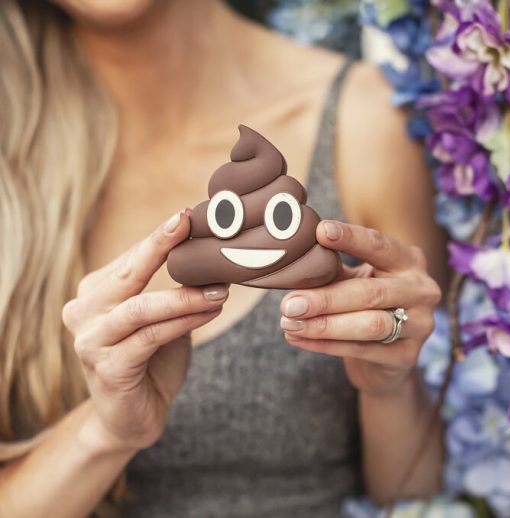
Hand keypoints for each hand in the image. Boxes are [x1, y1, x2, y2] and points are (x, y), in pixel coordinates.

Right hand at [62, 211, 228, 451]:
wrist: (131, 418)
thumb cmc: (151, 361)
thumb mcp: (161, 318)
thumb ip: (173, 289)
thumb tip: (213, 254)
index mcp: (94, 294)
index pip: (129, 259)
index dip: (159, 238)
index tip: (187, 215)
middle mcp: (83, 313)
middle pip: (127, 274)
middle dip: (159, 247)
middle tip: (189, 226)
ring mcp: (90, 342)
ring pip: (142, 308)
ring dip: (186, 296)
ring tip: (221, 288)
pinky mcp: (108, 368)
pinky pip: (151, 338)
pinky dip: (184, 323)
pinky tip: (211, 313)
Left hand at [280, 221, 440, 396]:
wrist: (385, 357)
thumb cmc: (367, 305)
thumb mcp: (354, 278)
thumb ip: (334, 267)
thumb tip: (296, 254)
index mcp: (409, 260)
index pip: (379, 245)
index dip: (350, 238)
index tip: (320, 232)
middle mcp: (421, 290)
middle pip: (370, 293)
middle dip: (325, 298)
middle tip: (289, 303)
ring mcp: (419, 325)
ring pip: (369, 324)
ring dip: (324, 325)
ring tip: (290, 323)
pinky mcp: (406, 356)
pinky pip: (362, 349)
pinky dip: (326, 345)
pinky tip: (299, 338)